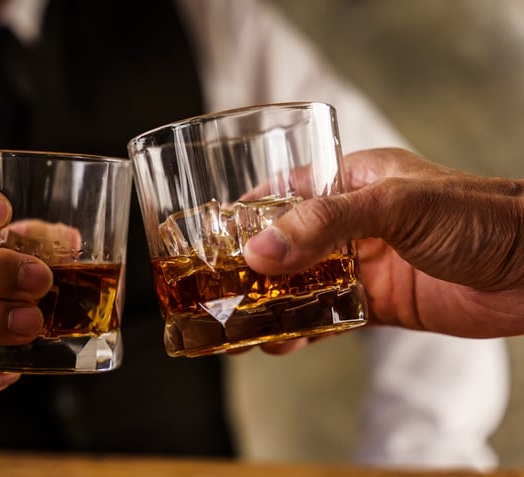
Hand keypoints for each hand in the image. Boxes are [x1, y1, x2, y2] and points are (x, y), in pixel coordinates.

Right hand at [243, 147, 523, 338]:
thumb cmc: (479, 216)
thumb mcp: (395, 205)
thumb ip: (325, 225)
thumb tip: (260, 251)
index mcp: (354, 181)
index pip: (287, 192)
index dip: (248, 212)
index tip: (211, 235)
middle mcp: (355, 222)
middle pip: (289, 243)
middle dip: (253, 267)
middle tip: (215, 290)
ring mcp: (367, 264)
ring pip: (305, 284)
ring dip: (273, 304)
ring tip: (236, 326)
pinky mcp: (382, 303)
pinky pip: (331, 316)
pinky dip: (303, 330)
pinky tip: (279, 343)